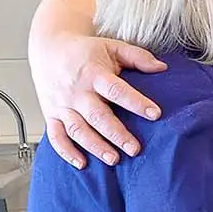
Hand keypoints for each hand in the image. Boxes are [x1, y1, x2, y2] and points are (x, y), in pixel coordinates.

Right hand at [29, 33, 165, 168]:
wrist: (49, 48)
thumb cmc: (86, 51)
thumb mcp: (112, 46)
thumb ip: (138, 57)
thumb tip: (163, 68)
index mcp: (94, 74)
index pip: (117, 90)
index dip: (136, 102)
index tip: (155, 114)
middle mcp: (77, 92)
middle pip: (97, 116)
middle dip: (116, 134)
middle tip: (135, 149)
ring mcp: (62, 105)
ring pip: (78, 130)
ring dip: (95, 147)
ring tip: (114, 160)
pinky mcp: (52, 115)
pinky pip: (56, 136)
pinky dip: (66, 152)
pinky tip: (82, 164)